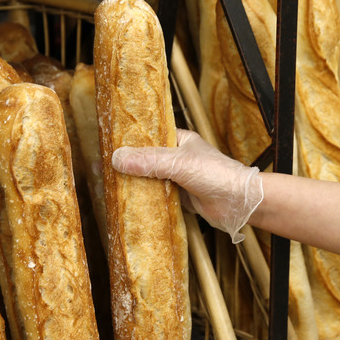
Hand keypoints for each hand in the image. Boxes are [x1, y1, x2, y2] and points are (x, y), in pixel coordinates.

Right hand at [112, 129, 262, 242]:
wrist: (240, 203)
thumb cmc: (217, 175)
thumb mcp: (180, 164)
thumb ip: (150, 161)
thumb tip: (117, 158)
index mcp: (179, 140)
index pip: (148, 136)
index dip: (127, 140)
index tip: (104, 145)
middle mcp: (177, 157)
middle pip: (145, 159)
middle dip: (125, 165)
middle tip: (99, 169)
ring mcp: (177, 178)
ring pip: (148, 178)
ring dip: (132, 183)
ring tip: (106, 185)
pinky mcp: (179, 197)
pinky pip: (155, 195)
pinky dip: (142, 198)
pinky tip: (126, 201)